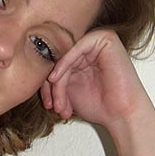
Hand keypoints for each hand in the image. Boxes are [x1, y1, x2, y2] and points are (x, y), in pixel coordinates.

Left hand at [40, 29, 154, 128]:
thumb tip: (33, 71)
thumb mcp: (67, 91)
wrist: (121, 115)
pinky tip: (56, 79)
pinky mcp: (106, 39)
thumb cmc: (99, 106)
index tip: (46, 103)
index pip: (57, 63)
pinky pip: (75, 48)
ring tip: (60, 104)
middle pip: (59, 59)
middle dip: (51, 86)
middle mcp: (91, 47)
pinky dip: (63, 64)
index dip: (47, 84)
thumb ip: (54, 78)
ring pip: (65, 56)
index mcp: (83, 57)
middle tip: (51, 105)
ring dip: (58, 83)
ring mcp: (99, 41)